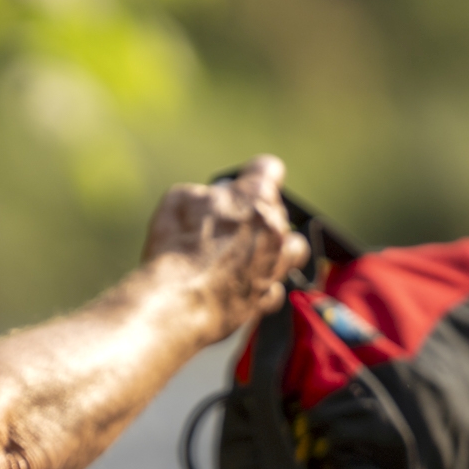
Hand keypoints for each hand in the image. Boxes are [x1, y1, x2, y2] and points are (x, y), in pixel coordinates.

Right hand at [142, 156, 309, 344]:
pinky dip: (260, 284)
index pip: (268, 168)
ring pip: (293, 248)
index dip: (252, 173)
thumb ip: (204, 193)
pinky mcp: (268, 297)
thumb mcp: (178, 199)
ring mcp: (276, 264)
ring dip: (274, 248)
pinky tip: (237, 284)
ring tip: (248, 254)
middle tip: (227, 225)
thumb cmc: (176, 247)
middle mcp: (275, 228)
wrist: (178, 301)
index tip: (242, 181)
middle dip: (254, 215)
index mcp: (255, 196)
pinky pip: (274, 286)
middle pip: (279, 211)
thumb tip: (211, 200)